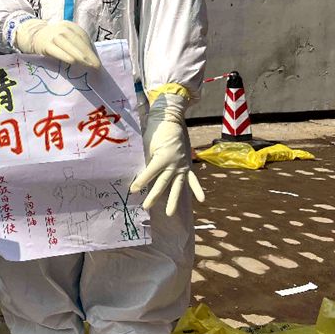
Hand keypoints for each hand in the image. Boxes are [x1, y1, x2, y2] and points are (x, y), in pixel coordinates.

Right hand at [14, 19, 100, 67]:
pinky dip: (65, 56)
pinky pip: (56, 50)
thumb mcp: (66, 37)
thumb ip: (77, 44)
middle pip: (77, 41)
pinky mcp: (45, 45)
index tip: (98, 61)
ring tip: (88, 65)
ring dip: (79, 56)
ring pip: (68, 45)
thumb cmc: (54, 40)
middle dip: (88, 54)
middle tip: (96, 66)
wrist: (33, 36)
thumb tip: (92, 59)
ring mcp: (53, 36)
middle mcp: (62, 28)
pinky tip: (73, 62)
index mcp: (70, 26)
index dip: (91, 49)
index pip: (83, 37)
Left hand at [130, 92, 203, 215]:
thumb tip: (143, 175)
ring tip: (169, 214)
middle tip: (146, 206)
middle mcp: (174, 163)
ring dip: (173, 200)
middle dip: (154, 195)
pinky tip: (201, 200)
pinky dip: (197, 189)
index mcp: (162, 157)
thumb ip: (148, 160)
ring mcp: (182, 165)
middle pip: (163, 182)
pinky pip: (193, 179)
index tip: (132, 190)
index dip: (141, 181)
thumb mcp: (148, 144)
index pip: (150, 172)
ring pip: (177, 185)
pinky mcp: (187, 165)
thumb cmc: (156, 131)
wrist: (172, 119)